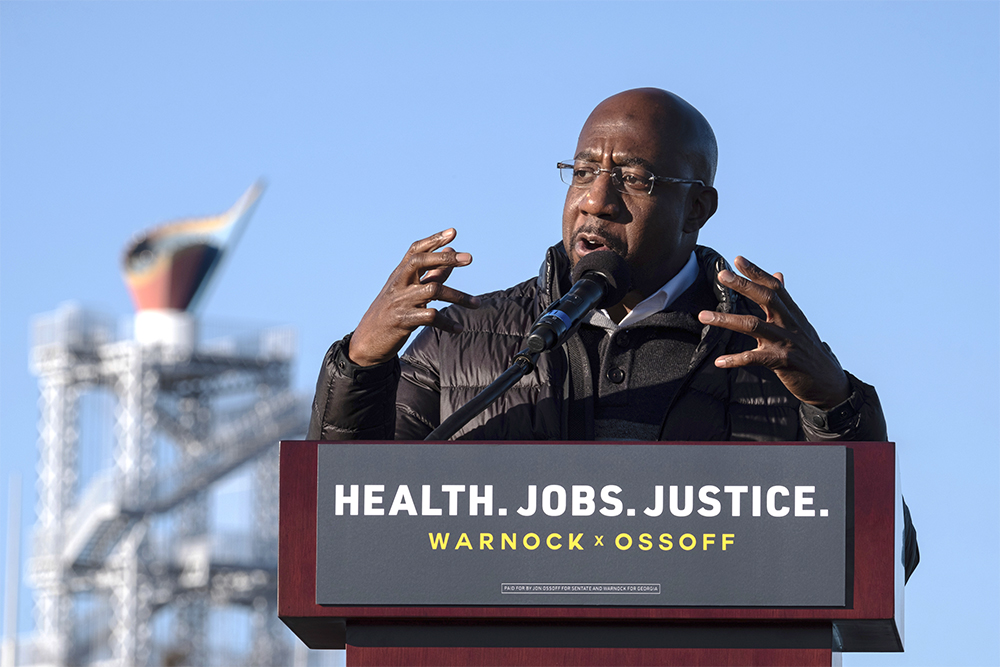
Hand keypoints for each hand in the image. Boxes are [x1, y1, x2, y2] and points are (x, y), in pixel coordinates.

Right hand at [349, 228, 480, 366]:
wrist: (367, 341)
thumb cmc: (393, 313)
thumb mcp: (409, 291)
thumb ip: (431, 274)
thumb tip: (451, 254)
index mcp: (399, 275)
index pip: (416, 251)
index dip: (434, 240)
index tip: (453, 233)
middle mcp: (398, 284)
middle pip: (420, 262)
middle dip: (445, 258)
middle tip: (470, 259)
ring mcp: (400, 301)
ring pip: (433, 290)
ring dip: (459, 296)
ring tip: (477, 303)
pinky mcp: (403, 321)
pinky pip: (431, 317)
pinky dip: (447, 323)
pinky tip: (459, 329)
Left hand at [697, 256, 849, 409]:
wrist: (828, 382)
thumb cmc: (809, 350)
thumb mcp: (799, 323)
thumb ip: (785, 300)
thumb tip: (777, 274)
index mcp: (793, 313)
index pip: (774, 287)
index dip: (757, 272)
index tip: (738, 259)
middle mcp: (790, 324)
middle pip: (766, 299)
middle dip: (743, 285)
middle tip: (721, 274)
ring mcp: (786, 342)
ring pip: (753, 326)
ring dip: (726, 320)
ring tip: (703, 316)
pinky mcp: (782, 362)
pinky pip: (753, 358)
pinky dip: (735, 359)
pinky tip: (718, 361)